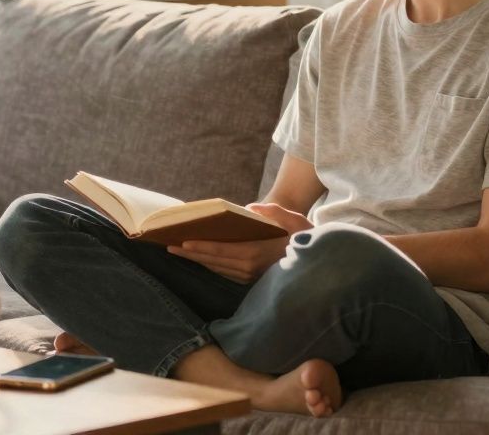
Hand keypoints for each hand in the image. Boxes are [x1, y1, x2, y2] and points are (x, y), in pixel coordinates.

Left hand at [166, 203, 312, 283]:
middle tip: (169, 246)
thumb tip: (251, 208)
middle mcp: (251, 268)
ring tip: (178, 251)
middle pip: (214, 261)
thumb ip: (273, 211)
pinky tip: (198, 258)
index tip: (182, 243)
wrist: (319, 261)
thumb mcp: (294, 220)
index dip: (201, 248)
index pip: (222, 251)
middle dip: (191, 254)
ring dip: (197, 261)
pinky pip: (225, 272)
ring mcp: (250, 276)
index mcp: (257, 253)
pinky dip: (209, 265)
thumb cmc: (305, 236)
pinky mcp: (251, 280)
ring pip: (217, 269)